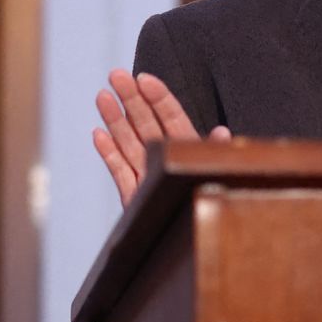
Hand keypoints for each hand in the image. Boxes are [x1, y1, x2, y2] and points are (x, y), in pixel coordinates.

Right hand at [92, 69, 231, 207]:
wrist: (196, 247)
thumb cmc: (214, 207)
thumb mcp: (216, 177)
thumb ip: (213, 156)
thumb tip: (222, 133)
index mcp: (190, 151)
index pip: (173, 118)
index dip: (159, 97)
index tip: (144, 78)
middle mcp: (167, 160)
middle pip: (146, 124)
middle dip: (131, 99)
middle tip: (116, 74)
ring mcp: (149, 176)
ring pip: (129, 143)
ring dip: (115, 120)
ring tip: (103, 96)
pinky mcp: (135, 196)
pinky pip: (121, 172)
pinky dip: (109, 154)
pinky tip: (98, 134)